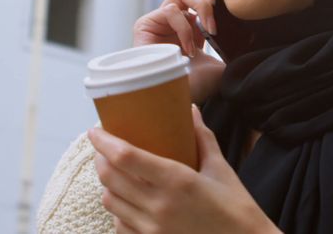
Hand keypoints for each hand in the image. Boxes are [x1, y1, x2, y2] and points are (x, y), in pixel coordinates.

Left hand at [89, 105, 279, 233]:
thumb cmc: (236, 207)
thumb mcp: (220, 169)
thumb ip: (201, 138)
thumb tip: (191, 110)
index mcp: (177, 181)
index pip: (126, 157)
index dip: (104, 141)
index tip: (95, 130)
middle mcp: (159, 206)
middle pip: (110, 177)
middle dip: (100, 158)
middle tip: (103, 147)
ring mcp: (152, 229)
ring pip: (110, 201)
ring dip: (107, 184)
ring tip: (114, 172)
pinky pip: (120, 224)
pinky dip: (118, 210)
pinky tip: (127, 201)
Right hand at [132, 0, 224, 102]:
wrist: (177, 100)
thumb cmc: (198, 85)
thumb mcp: (222, 61)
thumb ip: (232, 45)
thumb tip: (255, 38)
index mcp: (192, 21)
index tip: (229, 2)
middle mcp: (175, 16)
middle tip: (216, 1)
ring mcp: (159, 19)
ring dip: (201, 7)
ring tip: (210, 31)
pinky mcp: (145, 25)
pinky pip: (170, 11)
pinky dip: (185, 28)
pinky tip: (188, 50)